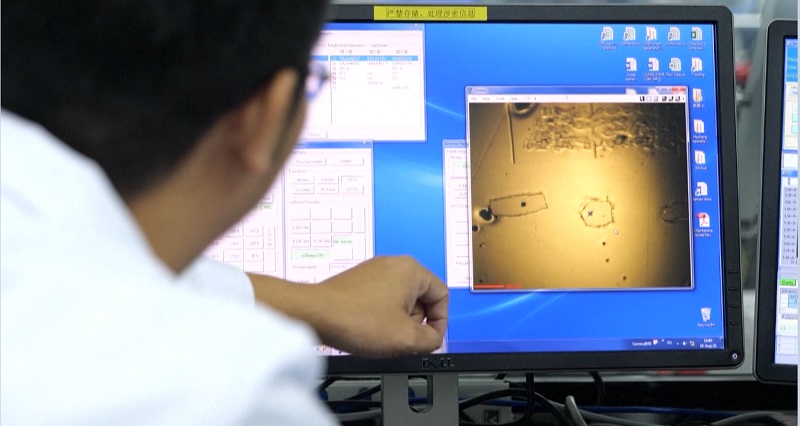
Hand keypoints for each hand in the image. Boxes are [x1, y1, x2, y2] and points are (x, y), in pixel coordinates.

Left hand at [311, 255, 448, 357]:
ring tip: (380, 334)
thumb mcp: (406, 339)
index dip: (439, 323)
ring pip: (400, 302)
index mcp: (411, 270)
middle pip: (421, 299)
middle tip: (401, 338)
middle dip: (415, 323)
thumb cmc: (355, 319)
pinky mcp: (359, 282)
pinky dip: (380, 317)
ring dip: (396, 322)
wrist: (314, 314)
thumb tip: (433, 339)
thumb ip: (432, 340)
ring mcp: (374, 271)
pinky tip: (367, 329)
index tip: (427, 340)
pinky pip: (381, 301)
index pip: (442, 296)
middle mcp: (393, 264)